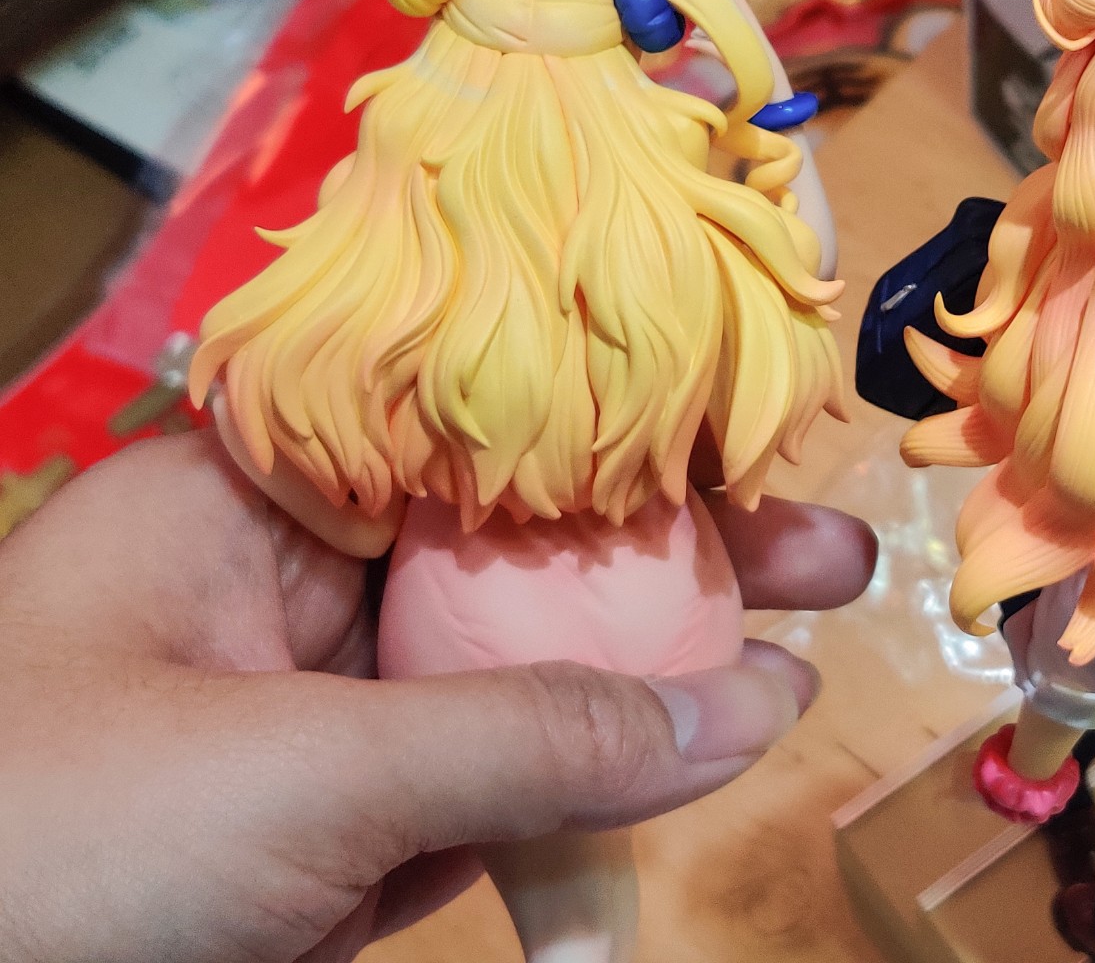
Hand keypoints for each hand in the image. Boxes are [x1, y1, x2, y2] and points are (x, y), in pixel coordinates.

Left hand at [0, 431, 876, 962]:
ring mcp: (313, 726)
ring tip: (798, 657)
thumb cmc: (40, 846)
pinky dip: (580, 801)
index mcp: (249, 503)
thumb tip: (758, 704)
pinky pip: (487, 797)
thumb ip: (537, 735)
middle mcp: (287, 594)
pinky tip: (685, 767)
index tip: (754, 439)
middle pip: (517, 564)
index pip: (472, 437)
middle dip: (672, 564)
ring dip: (649, 681)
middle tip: (828, 564)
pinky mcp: (328, 843)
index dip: (620, 434)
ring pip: (516, 686)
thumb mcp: (302, 772)